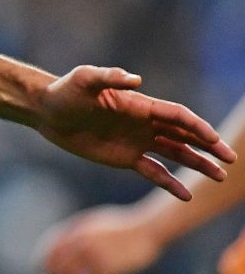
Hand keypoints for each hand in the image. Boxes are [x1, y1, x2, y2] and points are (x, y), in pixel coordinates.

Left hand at [36, 65, 235, 199]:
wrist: (47, 112)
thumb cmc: (65, 92)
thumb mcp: (84, 80)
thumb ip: (109, 77)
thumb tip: (136, 78)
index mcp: (141, 105)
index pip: (177, 116)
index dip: (197, 127)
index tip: (214, 140)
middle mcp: (144, 123)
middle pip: (184, 134)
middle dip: (208, 146)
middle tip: (230, 160)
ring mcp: (137, 141)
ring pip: (176, 153)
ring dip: (197, 164)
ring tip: (219, 177)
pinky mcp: (125, 158)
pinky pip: (154, 171)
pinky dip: (169, 183)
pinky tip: (185, 196)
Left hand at [39, 204, 163, 273]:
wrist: (147, 229)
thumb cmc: (123, 226)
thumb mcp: (95, 222)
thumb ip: (78, 231)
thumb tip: (61, 243)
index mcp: (76, 229)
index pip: (49, 247)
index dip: (41, 261)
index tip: (39, 272)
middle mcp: (80, 242)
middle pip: (56, 264)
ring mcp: (92, 255)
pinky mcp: (107, 269)